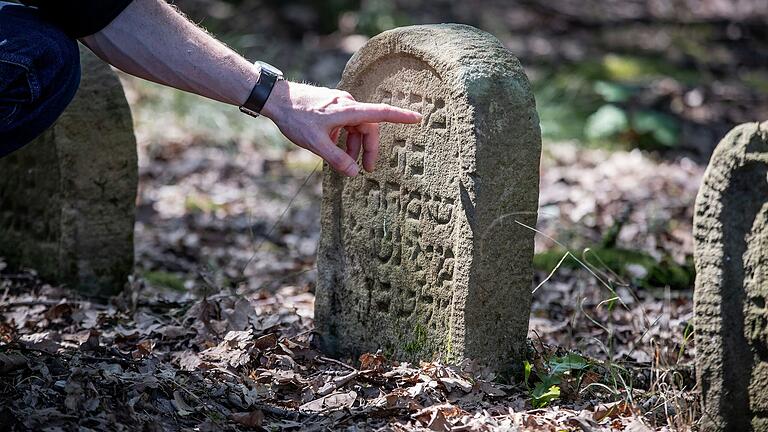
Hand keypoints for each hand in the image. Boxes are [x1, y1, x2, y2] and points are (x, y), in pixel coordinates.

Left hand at [261, 80, 421, 175]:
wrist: (276, 100)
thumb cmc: (296, 118)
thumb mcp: (316, 143)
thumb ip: (337, 159)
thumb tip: (354, 172)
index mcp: (348, 110)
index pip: (380, 113)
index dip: (400, 117)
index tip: (417, 118)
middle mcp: (347, 104)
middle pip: (368, 128)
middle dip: (368, 149)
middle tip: (365, 170)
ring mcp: (339, 105)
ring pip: (356, 128)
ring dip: (353, 146)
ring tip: (344, 163)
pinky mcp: (332, 107)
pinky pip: (346, 124)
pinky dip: (344, 138)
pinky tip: (333, 150)